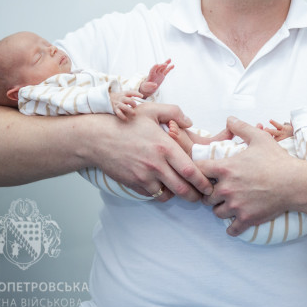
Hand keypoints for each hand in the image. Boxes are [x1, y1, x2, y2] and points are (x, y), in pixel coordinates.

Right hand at [95, 102, 212, 201]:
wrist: (97, 138)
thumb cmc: (125, 122)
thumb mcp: (151, 110)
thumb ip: (174, 112)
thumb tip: (190, 122)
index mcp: (165, 147)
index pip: (190, 170)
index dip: (203, 181)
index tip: (209, 185)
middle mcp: (156, 165)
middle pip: (183, 189)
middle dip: (195, 195)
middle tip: (202, 196)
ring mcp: (144, 176)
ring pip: (168, 194)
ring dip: (178, 195)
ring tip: (185, 191)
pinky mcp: (134, 184)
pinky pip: (152, 194)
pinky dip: (161, 193)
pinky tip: (164, 186)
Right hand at [110, 90, 141, 120]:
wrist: (108, 99)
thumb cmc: (121, 97)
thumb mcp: (125, 94)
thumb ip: (132, 95)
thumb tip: (142, 97)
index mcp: (124, 94)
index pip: (130, 92)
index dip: (136, 94)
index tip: (142, 96)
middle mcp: (121, 98)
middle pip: (128, 100)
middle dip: (133, 103)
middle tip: (135, 106)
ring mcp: (118, 104)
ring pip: (124, 107)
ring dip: (129, 110)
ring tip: (134, 114)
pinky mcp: (115, 109)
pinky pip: (119, 113)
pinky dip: (122, 116)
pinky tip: (126, 119)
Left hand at [140, 59, 173, 97]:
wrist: (148, 87)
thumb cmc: (146, 87)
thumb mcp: (146, 87)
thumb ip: (150, 85)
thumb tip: (155, 85)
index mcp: (150, 75)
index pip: (152, 70)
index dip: (154, 67)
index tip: (156, 64)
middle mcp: (155, 73)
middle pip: (158, 68)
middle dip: (161, 66)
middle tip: (165, 64)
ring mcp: (159, 74)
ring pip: (162, 68)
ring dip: (166, 63)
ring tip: (169, 59)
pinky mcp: (162, 75)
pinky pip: (166, 71)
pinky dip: (169, 68)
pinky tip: (173, 65)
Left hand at [195, 116, 296, 234]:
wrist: (294, 182)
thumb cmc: (277, 160)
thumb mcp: (259, 138)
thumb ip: (241, 127)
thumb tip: (229, 119)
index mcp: (225, 168)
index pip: (197, 171)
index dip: (199, 172)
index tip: (207, 174)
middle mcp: (225, 188)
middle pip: (205, 196)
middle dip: (211, 193)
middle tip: (221, 190)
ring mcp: (235, 206)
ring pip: (216, 212)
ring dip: (221, 209)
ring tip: (230, 204)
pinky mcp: (245, 219)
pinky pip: (231, 229)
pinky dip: (232, 227)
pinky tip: (237, 222)